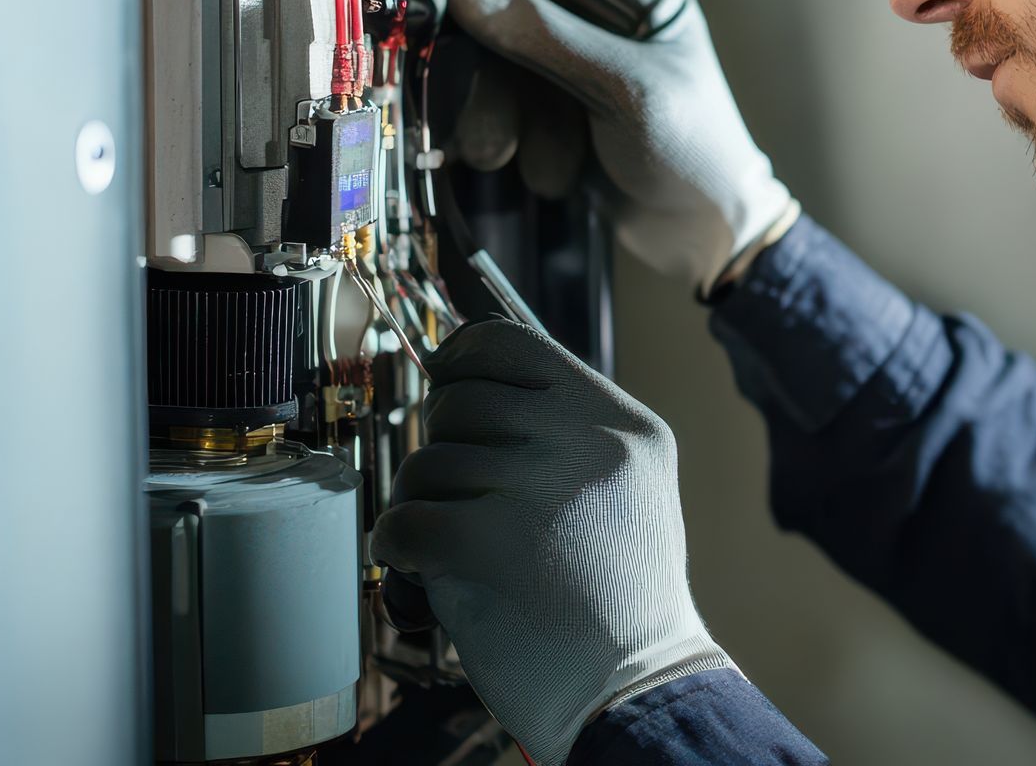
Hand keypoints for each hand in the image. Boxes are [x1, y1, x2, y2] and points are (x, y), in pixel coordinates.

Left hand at [371, 319, 732, 765]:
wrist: (638, 691)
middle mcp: (588, 443)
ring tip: (456, 546)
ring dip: (423, 505)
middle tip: (461, 495)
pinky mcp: (491, 545)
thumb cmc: (616, 599)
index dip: (462, 356)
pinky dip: (397, 549)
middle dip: (443, 447)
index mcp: (622, 425)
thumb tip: (466, 377)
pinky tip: (423, 572)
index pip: (513, 344)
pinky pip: (403, 521)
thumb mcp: (623, 489)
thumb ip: (564, 432)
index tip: (445, 376)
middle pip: (461, 401)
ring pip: (427, 462)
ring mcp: (542, 489)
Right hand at [445, 0, 794, 292]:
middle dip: (487, 44)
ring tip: (500, 152)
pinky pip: (509, 110)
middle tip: (432, 42)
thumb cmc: (692, 154)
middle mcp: (610, 32)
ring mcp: (580, 77)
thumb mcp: (624, 89)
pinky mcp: (558, 121)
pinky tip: (530, 167)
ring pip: (507, 66)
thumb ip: (548, 37)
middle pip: (524, 7)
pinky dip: (513, 141)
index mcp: (647, 4)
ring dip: (498, 111)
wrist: (706, 241)